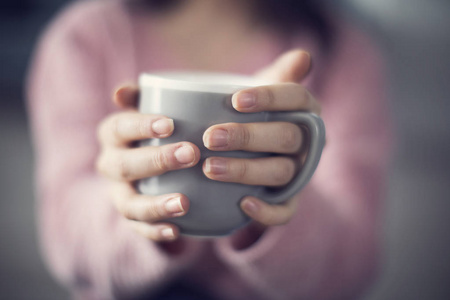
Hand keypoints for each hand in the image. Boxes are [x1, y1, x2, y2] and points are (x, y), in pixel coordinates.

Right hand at [96, 86, 200, 240]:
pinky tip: (177, 230)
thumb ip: (143, 96)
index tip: (170, 123)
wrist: (155, 162)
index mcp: (112, 135)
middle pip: (123, 166)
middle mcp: (110, 165)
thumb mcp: (153, 108)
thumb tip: (120, 92)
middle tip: (191, 154)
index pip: (118, 128)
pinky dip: (156, 231)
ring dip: (155, 204)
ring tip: (184, 203)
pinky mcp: (132, 218)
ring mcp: (119, 194)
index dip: (140, 126)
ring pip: (128, 204)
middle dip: (156, 161)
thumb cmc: (160, 128)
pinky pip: (139, 229)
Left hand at [202, 49, 320, 227]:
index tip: (235, 99)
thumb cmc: (252, 116)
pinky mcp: (289, 200)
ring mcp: (299, 173)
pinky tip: (242, 203)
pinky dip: (267, 210)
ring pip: (281, 172)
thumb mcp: (261, 93)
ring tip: (210, 168)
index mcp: (304, 111)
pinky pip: (286, 211)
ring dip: (246, 171)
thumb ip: (278, 75)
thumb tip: (302, 57)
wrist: (251, 151)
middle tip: (210, 137)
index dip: (270, 97)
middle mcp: (307, 143)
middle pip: (285, 137)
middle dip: (248, 137)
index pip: (297, 98)